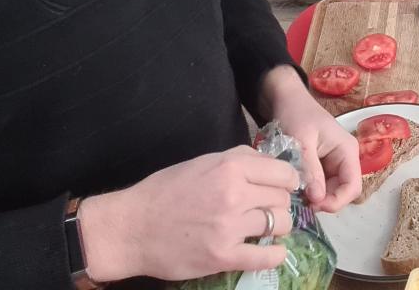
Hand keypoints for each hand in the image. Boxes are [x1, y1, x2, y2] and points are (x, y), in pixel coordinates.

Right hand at [80, 146, 299, 281]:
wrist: (130, 228)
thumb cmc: (164, 191)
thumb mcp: (203, 162)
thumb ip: (238, 160)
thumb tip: (270, 163)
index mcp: (230, 167)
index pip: (283, 172)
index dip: (288, 180)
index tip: (283, 187)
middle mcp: (234, 194)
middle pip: (282, 199)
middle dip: (278, 204)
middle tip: (266, 209)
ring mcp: (230, 227)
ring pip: (279, 224)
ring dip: (276, 227)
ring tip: (263, 228)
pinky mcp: (223, 256)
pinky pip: (266, 257)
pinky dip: (275, 255)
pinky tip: (273, 251)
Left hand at [262, 66, 362, 212]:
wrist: (285, 99)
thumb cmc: (296, 114)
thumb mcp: (301, 141)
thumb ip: (311, 169)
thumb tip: (317, 199)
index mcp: (347, 150)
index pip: (353, 186)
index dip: (337, 201)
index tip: (313, 206)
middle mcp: (345, 158)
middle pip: (342, 191)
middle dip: (324, 201)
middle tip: (300, 203)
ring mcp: (333, 162)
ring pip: (330, 191)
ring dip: (315, 197)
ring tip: (295, 196)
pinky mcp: (322, 165)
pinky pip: (320, 185)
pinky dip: (309, 190)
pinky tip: (295, 189)